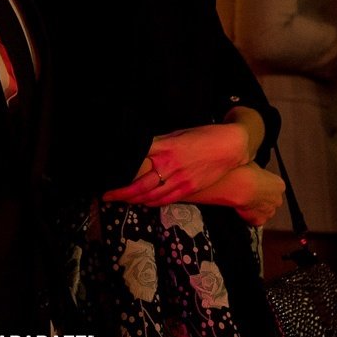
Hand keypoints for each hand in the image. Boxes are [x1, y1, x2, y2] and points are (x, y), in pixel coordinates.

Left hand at [103, 122, 248, 206]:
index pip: (136, 159)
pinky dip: (151, 202)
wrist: (230, 147)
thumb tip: (143, 149)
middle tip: (107, 195)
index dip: (121, 168)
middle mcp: (169, 165)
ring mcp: (180, 179)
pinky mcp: (189, 188)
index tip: (109, 173)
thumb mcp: (178, 134)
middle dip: (121, 192)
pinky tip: (143, 203)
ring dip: (134, 200)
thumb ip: (160, 143)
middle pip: (139, 184)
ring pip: (151, 196)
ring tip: (121, 201)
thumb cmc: (202, 136)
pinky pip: (166, 199)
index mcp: (164, 147)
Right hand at [200, 165, 286, 225]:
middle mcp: (278, 199)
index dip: (263, 187)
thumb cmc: (245, 172)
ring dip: (255, 208)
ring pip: (264, 211)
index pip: (274, 188)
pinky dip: (248, 216)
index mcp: (279, 185)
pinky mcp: (259, 220)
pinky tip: (240, 209)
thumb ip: (257, 171)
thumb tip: (252, 169)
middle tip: (248, 194)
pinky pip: (254, 219)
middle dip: (261, 199)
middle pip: (271, 201)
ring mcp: (269, 211)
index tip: (254, 185)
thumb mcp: (254, 164)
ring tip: (243, 202)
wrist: (239, 185)